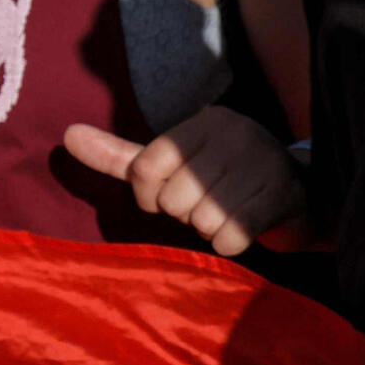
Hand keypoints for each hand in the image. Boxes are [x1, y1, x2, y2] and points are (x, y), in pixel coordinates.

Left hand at [62, 108, 303, 258]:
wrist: (297, 193)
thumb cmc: (221, 181)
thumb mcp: (171, 166)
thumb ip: (120, 157)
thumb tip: (66, 136)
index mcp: (203, 122)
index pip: (144, 169)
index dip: (151, 197)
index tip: (174, 195)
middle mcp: (234, 133)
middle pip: (172, 199)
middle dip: (186, 214)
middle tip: (211, 204)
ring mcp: (262, 160)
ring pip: (201, 219)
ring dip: (210, 229)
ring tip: (230, 212)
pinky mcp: (281, 193)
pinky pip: (230, 236)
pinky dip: (231, 242)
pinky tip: (245, 225)